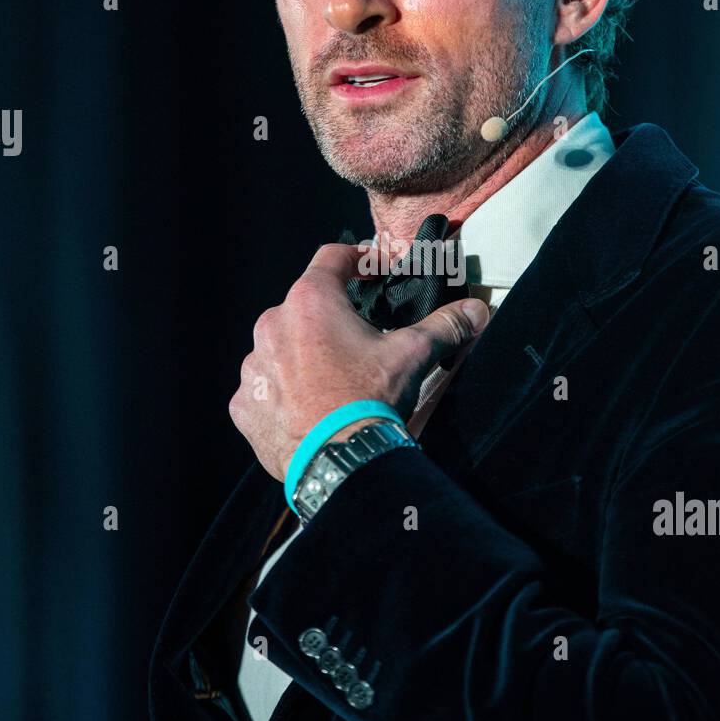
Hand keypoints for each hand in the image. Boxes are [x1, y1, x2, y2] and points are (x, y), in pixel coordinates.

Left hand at [228, 242, 490, 480]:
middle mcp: (272, 326)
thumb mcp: (413, 355)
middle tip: (358, 340)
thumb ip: (445, 325)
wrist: (338, 463)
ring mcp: (254, 367)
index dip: (357, 258)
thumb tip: (475, 310)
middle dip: (330, 317)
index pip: (332, 257)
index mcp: (310, 301)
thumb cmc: (368, 400)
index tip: (372, 268)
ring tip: (332, 380)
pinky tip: (308, 409)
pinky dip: (282, 394)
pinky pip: (263, 389)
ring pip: (280, 348)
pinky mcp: (244, 405)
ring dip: (302, 356)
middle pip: (304, 307)